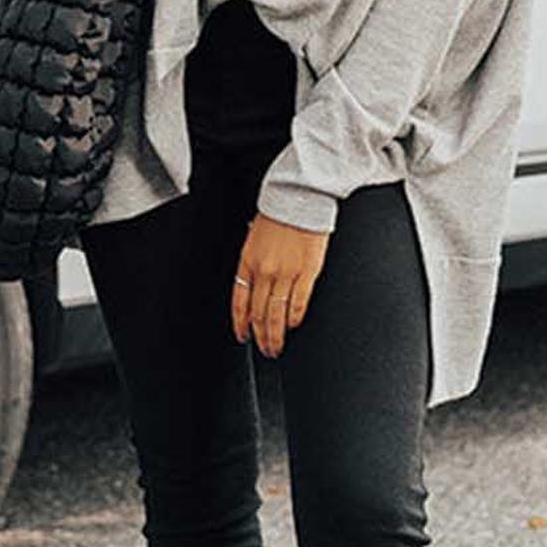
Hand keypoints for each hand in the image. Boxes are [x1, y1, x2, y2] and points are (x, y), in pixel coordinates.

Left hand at [232, 212, 329, 357]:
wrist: (299, 197)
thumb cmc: (278, 212)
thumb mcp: (254, 238)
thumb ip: (252, 262)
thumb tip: (252, 282)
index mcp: (247, 262)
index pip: (239, 302)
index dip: (240, 324)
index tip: (243, 336)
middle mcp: (264, 271)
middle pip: (258, 313)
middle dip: (260, 336)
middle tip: (264, 349)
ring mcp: (286, 273)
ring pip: (276, 314)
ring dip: (275, 335)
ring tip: (277, 347)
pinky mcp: (308, 272)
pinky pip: (298, 303)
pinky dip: (294, 318)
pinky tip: (293, 326)